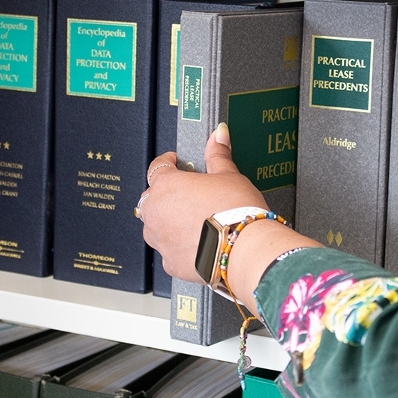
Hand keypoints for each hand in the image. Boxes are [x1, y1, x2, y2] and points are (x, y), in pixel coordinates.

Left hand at [139, 123, 268, 282]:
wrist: (245, 250)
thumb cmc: (236, 212)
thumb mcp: (229, 176)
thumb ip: (218, 155)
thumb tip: (219, 135)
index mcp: (166, 185)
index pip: (157, 167)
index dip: (167, 162)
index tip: (173, 161)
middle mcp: (157, 212)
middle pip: (152, 198)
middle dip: (166, 195)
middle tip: (189, 195)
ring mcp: (160, 239)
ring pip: (156, 226)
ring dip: (168, 221)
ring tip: (194, 221)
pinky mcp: (170, 262)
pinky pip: (168, 250)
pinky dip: (178, 245)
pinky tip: (197, 242)